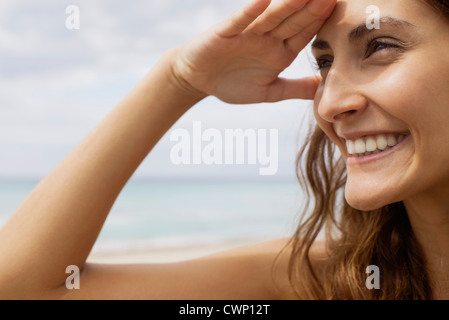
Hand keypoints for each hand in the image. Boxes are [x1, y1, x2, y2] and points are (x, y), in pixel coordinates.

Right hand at [171, 0, 335, 103]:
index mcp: (281, 52)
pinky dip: (251, 10)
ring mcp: (248, 33)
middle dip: (314, 6)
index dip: (323, 21)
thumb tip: (324, 89)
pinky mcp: (226, 33)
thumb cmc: (232, 84)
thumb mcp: (269, 92)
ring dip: (290, 4)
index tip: (343, 7)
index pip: (306, 33)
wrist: (199, 80)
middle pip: (294, 20)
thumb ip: (296, 89)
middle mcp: (268, 39)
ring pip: (272, 16)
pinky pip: (240, 20)